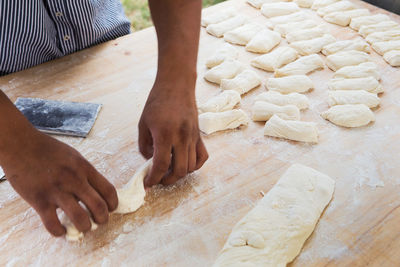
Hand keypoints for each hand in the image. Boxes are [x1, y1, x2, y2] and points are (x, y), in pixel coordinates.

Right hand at [3, 129, 117, 236]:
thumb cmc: (48, 150)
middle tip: (100, 222)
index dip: (113, 204)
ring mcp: (57, 191)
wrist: (21, 144)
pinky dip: (59, 232)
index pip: (108, 190)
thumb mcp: (74, 156)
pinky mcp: (39, 200)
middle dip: (103, 219)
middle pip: (99, 207)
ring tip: (83, 227)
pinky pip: (53, 224)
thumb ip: (85, 173)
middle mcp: (74, 180)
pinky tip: (60, 230)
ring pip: (80, 218)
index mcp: (85, 168)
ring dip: (85, 227)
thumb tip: (96, 190)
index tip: (111, 209)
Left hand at [138, 77, 207, 186]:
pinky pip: (202, 157)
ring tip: (169, 170)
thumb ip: (144, 146)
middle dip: (167, 180)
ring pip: (191, 166)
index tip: (147, 183)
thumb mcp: (143, 123)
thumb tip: (150, 162)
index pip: (161, 164)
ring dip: (180, 173)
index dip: (153, 178)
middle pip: (179, 170)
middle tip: (158, 179)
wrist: (177, 85)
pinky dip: (195, 165)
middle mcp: (181, 137)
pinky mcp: (199, 135)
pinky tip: (185, 163)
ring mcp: (193, 137)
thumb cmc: (157, 102)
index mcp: (164, 134)